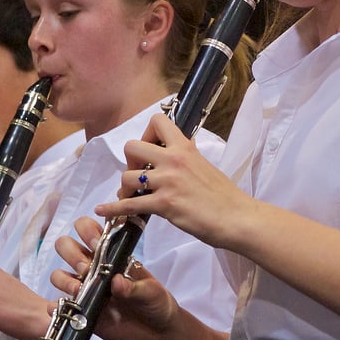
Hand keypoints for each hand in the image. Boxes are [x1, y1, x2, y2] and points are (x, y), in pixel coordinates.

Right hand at [51, 216, 180, 339]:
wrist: (156, 333)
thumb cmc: (156, 302)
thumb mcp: (152, 291)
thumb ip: (135, 287)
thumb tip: (116, 282)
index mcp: (111, 253)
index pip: (89, 229)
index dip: (88, 231)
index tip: (98, 245)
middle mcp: (93, 266)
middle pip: (66, 245)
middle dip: (72, 252)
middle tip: (87, 268)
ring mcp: (84, 287)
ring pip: (58, 272)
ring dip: (64, 278)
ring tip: (79, 290)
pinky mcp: (80, 310)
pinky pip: (58, 304)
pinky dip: (54, 305)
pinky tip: (62, 306)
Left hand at [96, 114, 252, 248]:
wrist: (237, 217)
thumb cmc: (225, 195)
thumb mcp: (205, 165)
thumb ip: (187, 156)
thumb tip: (177, 150)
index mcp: (185, 147)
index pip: (157, 121)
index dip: (146, 134)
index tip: (149, 150)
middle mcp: (173, 160)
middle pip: (132, 147)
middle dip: (130, 162)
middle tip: (138, 176)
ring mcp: (167, 182)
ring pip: (127, 177)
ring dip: (125, 188)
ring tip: (130, 197)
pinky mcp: (164, 204)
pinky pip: (129, 204)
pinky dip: (113, 208)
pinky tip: (103, 210)